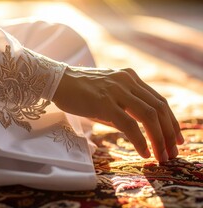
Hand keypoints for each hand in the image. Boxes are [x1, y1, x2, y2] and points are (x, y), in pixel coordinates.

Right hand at [52, 66, 183, 161]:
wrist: (59, 80)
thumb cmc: (83, 89)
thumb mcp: (109, 92)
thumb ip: (125, 105)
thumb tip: (138, 129)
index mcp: (130, 77)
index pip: (159, 100)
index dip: (171, 121)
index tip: (175, 138)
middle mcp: (127, 80)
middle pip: (159, 108)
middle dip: (170, 132)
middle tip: (173, 151)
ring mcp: (116, 90)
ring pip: (148, 115)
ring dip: (159, 138)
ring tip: (162, 156)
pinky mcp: (104, 102)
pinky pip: (129, 124)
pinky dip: (140, 140)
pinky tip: (144, 152)